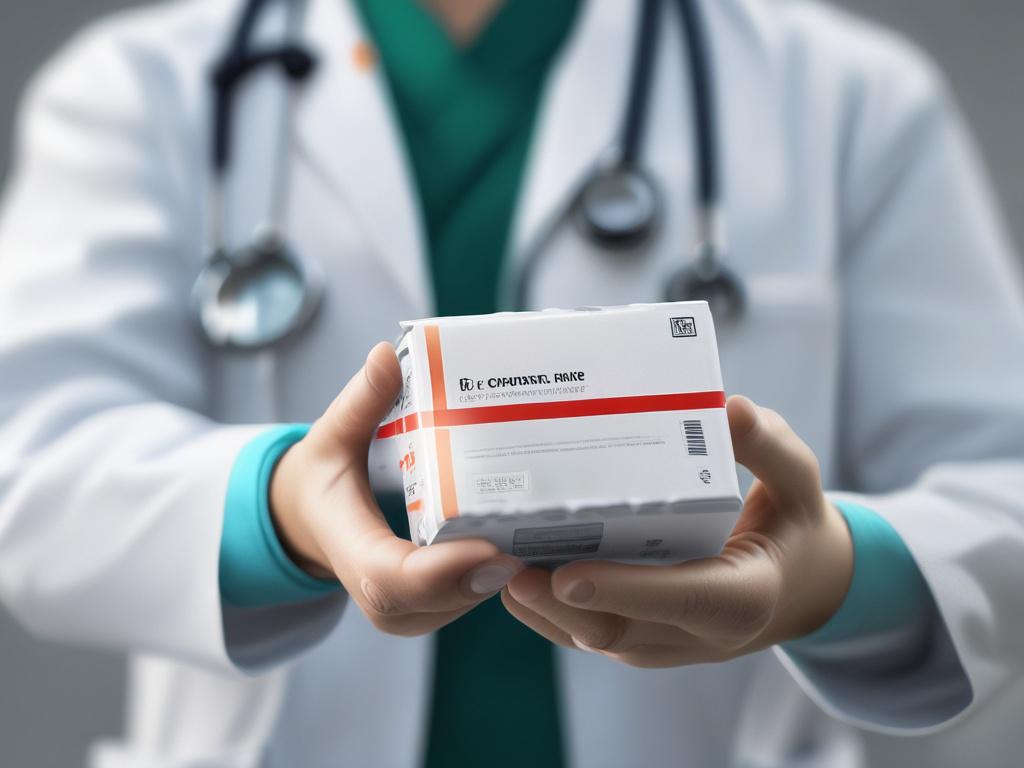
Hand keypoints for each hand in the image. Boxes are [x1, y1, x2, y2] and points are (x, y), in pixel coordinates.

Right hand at [271, 342, 522, 635]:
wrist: (313, 523)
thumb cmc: (325, 478)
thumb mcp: (334, 435)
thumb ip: (362, 400)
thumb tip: (386, 354)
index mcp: (352, 550)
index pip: (395, 577)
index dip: (444, 571)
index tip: (492, 549)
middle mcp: (380, 594)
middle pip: (441, 596)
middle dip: (493, 567)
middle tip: (546, 526)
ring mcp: (408, 610)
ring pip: (464, 600)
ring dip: (506, 569)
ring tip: (552, 525)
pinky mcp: (431, 608)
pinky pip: (470, 598)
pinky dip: (501, 572)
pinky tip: (535, 537)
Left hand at [501, 395, 853, 666]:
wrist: (799, 589)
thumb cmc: (794, 528)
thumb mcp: (799, 482)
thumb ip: (768, 448)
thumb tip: (728, 407)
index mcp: (745, 597)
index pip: (685, 599)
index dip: (626, 590)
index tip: (569, 573)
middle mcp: (699, 633)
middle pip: (618, 628)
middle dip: (557, 603)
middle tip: (505, 563)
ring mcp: (664, 642)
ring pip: (591, 635)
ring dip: (539, 606)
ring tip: (490, 559)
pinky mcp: (639, 637)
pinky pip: (585, 629)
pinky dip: (546, 606)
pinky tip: (509, 565)